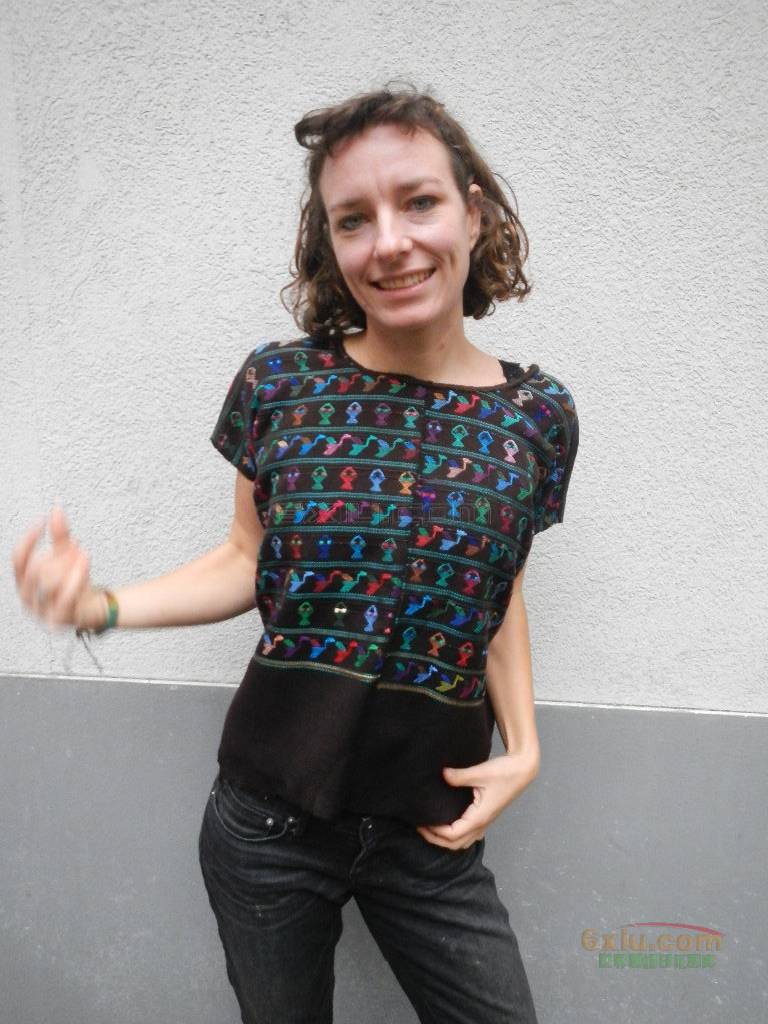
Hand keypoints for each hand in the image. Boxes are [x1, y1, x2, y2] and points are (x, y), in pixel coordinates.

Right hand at [11, 505, 101, 629]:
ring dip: (69, 565)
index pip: (17, 559)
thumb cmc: (74, 582)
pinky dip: (77, 578)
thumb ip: (60, 535)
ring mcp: (41, 611)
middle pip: (36, 569)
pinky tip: (85, 561)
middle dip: (58, 554)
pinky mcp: (58, 621)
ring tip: (83, 553)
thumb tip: (57, 508)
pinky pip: (66, 599)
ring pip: (50, 584)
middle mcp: (27, 597)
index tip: (41, 522)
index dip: (27, 540)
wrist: (93, 609)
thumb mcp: (67, 556)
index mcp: (23, 581)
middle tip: (76, 544)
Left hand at [416, 746, 539, 849]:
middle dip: (436, 839)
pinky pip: (468, 834)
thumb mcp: (479, 772)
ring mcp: (485, 822)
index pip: (452, 835)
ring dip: (445, 840)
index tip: (422, 822)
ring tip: (431, 827)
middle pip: (455, 844)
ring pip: (463, 842)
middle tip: (421, 827)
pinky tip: (447, 822)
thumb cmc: (504, 772)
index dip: (435, 832)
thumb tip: (442, 775)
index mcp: (479, 817)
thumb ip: (459, 776)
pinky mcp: (486, 817)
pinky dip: (455, 835)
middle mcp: (482, 824)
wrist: (522, 770)